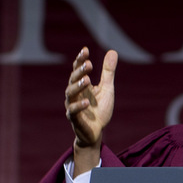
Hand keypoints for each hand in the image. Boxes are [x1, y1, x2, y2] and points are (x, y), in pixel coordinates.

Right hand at [66, 47, 116, 172]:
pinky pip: (73, 111)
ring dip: (78, 85)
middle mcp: (74, 93)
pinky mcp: (74, 119)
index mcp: (81, 85)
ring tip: (87, 79)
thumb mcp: (107, 88)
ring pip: (70, 93)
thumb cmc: (99, 110)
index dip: (80, 60)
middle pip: (73, 79)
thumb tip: (112, 50)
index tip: (85, 50)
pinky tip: (87, 101)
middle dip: (80, 71)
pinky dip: (78, 106)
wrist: (96, 132)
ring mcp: (72, 105)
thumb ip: (108, 72)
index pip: (78, 69)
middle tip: (89, 64)